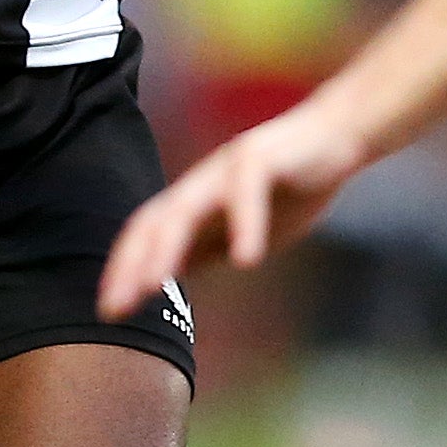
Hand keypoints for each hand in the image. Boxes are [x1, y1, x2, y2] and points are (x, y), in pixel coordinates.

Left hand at [98, 96, 373, 317]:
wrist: (337, 136)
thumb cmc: (289, 185)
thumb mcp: (242, 228)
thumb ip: (207, 246)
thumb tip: (170, 275)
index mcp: (196, 199)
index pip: (146, 234)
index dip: (123, 269)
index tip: (109, 311)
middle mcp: (202, 182)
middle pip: (153, 221)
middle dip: (130, 265)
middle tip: (114, 308)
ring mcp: (228, 167)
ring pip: (185, 207)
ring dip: (166, 248)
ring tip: (154, 285)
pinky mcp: (263, 157)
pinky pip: (247, 192)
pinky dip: (244, 225)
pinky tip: (245, 260)